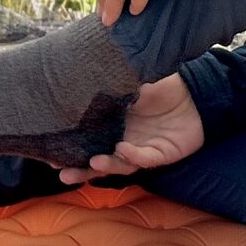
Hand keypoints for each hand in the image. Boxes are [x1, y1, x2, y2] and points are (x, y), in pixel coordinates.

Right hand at [60, 72, 203, 184]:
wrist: (196, 91)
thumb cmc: (161, 86)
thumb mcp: (131, 80)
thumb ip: (109, 83)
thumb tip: (79, 73)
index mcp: (112, 125)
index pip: (87, 141)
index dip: (70, 148)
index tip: (49, 152)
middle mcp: (123, 141)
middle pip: (98, 160)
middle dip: (80, 169)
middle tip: (61, 172)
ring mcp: (141, 150)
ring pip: (120, 165)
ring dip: (106, 165)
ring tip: (93, 162)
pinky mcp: (162, 155)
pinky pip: (146, 159)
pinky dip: (134, 157)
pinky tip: (124, 149)